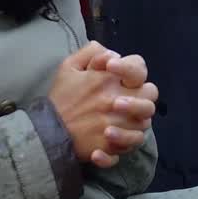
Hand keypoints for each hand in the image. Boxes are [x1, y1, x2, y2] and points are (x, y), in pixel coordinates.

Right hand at [47, 43, 156, 167]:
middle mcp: (117, 101)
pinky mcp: (112, 146)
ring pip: (145, 122)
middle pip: (150, 95)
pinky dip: (126, 143)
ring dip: (137, 120)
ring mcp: (117, 125)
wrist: (47, 131)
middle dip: (143, 95)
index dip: (133, 68)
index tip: (117, 73)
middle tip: (128, 99)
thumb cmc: (60, 98)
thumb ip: (91, 52)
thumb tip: (113, 54)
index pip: (138, 68)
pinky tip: (114, 139)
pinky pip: (131, 145)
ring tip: (122, 120)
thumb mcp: (69, 66)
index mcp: (108, 80)